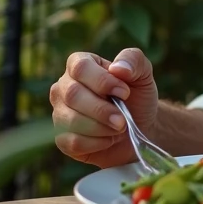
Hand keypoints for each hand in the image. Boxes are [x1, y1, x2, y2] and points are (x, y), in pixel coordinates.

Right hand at [49, 48, 159, 168]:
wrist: (140, 128)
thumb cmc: (137, 96)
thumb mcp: (142, 73)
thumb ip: (133, 60)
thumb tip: (117, 68)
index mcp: (80, 65)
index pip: (80, 67)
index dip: (102, 81)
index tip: (125, 93)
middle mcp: (64, 87)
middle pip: (72, 94)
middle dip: (102, 110)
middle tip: (122, 119)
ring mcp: (60, 113)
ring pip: (70, 120)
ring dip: (101, 127)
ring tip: (119, 128)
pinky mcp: (62, 139)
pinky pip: (71, 142)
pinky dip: (96, 143)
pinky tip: (108, 139)